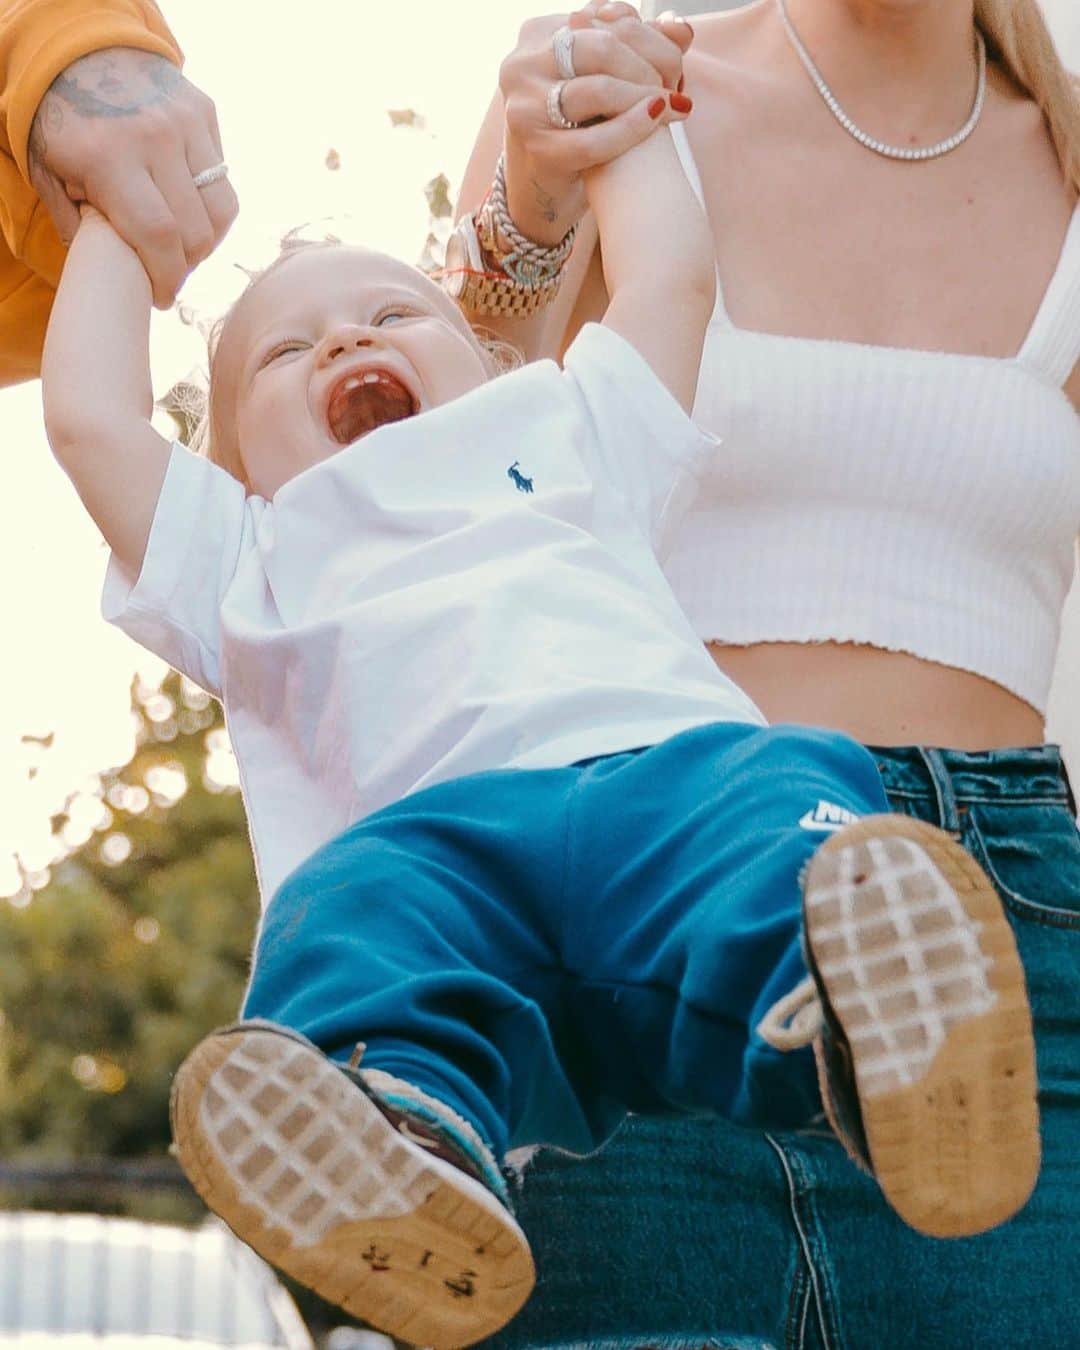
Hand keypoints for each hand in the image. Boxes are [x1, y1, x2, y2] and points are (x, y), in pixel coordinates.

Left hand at [28, 48, 237, 307]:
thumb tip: (112, 268)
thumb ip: (77, 223)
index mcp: (108, 157)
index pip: (158, 236)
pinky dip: (211, 207)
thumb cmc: (63, 122)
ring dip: (207, 241)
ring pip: (220, 210)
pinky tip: (190, 210)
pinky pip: (223, 179)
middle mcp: (152, 137)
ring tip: (185, 247)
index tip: (162, 296)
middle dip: (186, 265)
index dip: (167, 277)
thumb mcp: (51, 172)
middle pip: (195, 231)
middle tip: (170, 272)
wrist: (81, 49)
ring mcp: (183, 122)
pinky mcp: (203, 113)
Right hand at [499, 4, 693, 190]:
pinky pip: (593, 140)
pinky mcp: (536, 149)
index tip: (673, 66)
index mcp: (539, 32)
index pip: (608, 18)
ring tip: (669, 108)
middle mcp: (524, 63)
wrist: (543, 182)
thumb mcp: (602, 77)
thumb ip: (639, 47)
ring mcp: (525, 107)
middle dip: (650, 67)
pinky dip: (630, 130)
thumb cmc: (578, 124)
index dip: (652, 39)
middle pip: (605, 47)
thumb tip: (680, 28)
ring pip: (599, 89)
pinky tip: (655, 123)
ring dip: (644, 97)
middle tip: (674, 89)